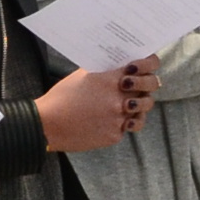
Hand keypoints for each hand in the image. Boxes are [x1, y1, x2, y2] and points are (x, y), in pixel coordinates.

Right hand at [38, 58, 158, 152]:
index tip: (145, 66)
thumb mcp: (82, 75)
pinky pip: (126, 127)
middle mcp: (119, 98)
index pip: (147, 65)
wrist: (47, 124)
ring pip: (143, 111)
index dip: (150, 64)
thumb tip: (121, 67)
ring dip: (138, 107)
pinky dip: (120, 124)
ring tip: (128, 106)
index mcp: (111, 79)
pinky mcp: (114, 135)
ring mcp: (118, 118)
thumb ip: (105, 71)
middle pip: (151, 87)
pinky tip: (108, 121)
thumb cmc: (61, 98)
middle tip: (139, 87)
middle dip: (148, 84)